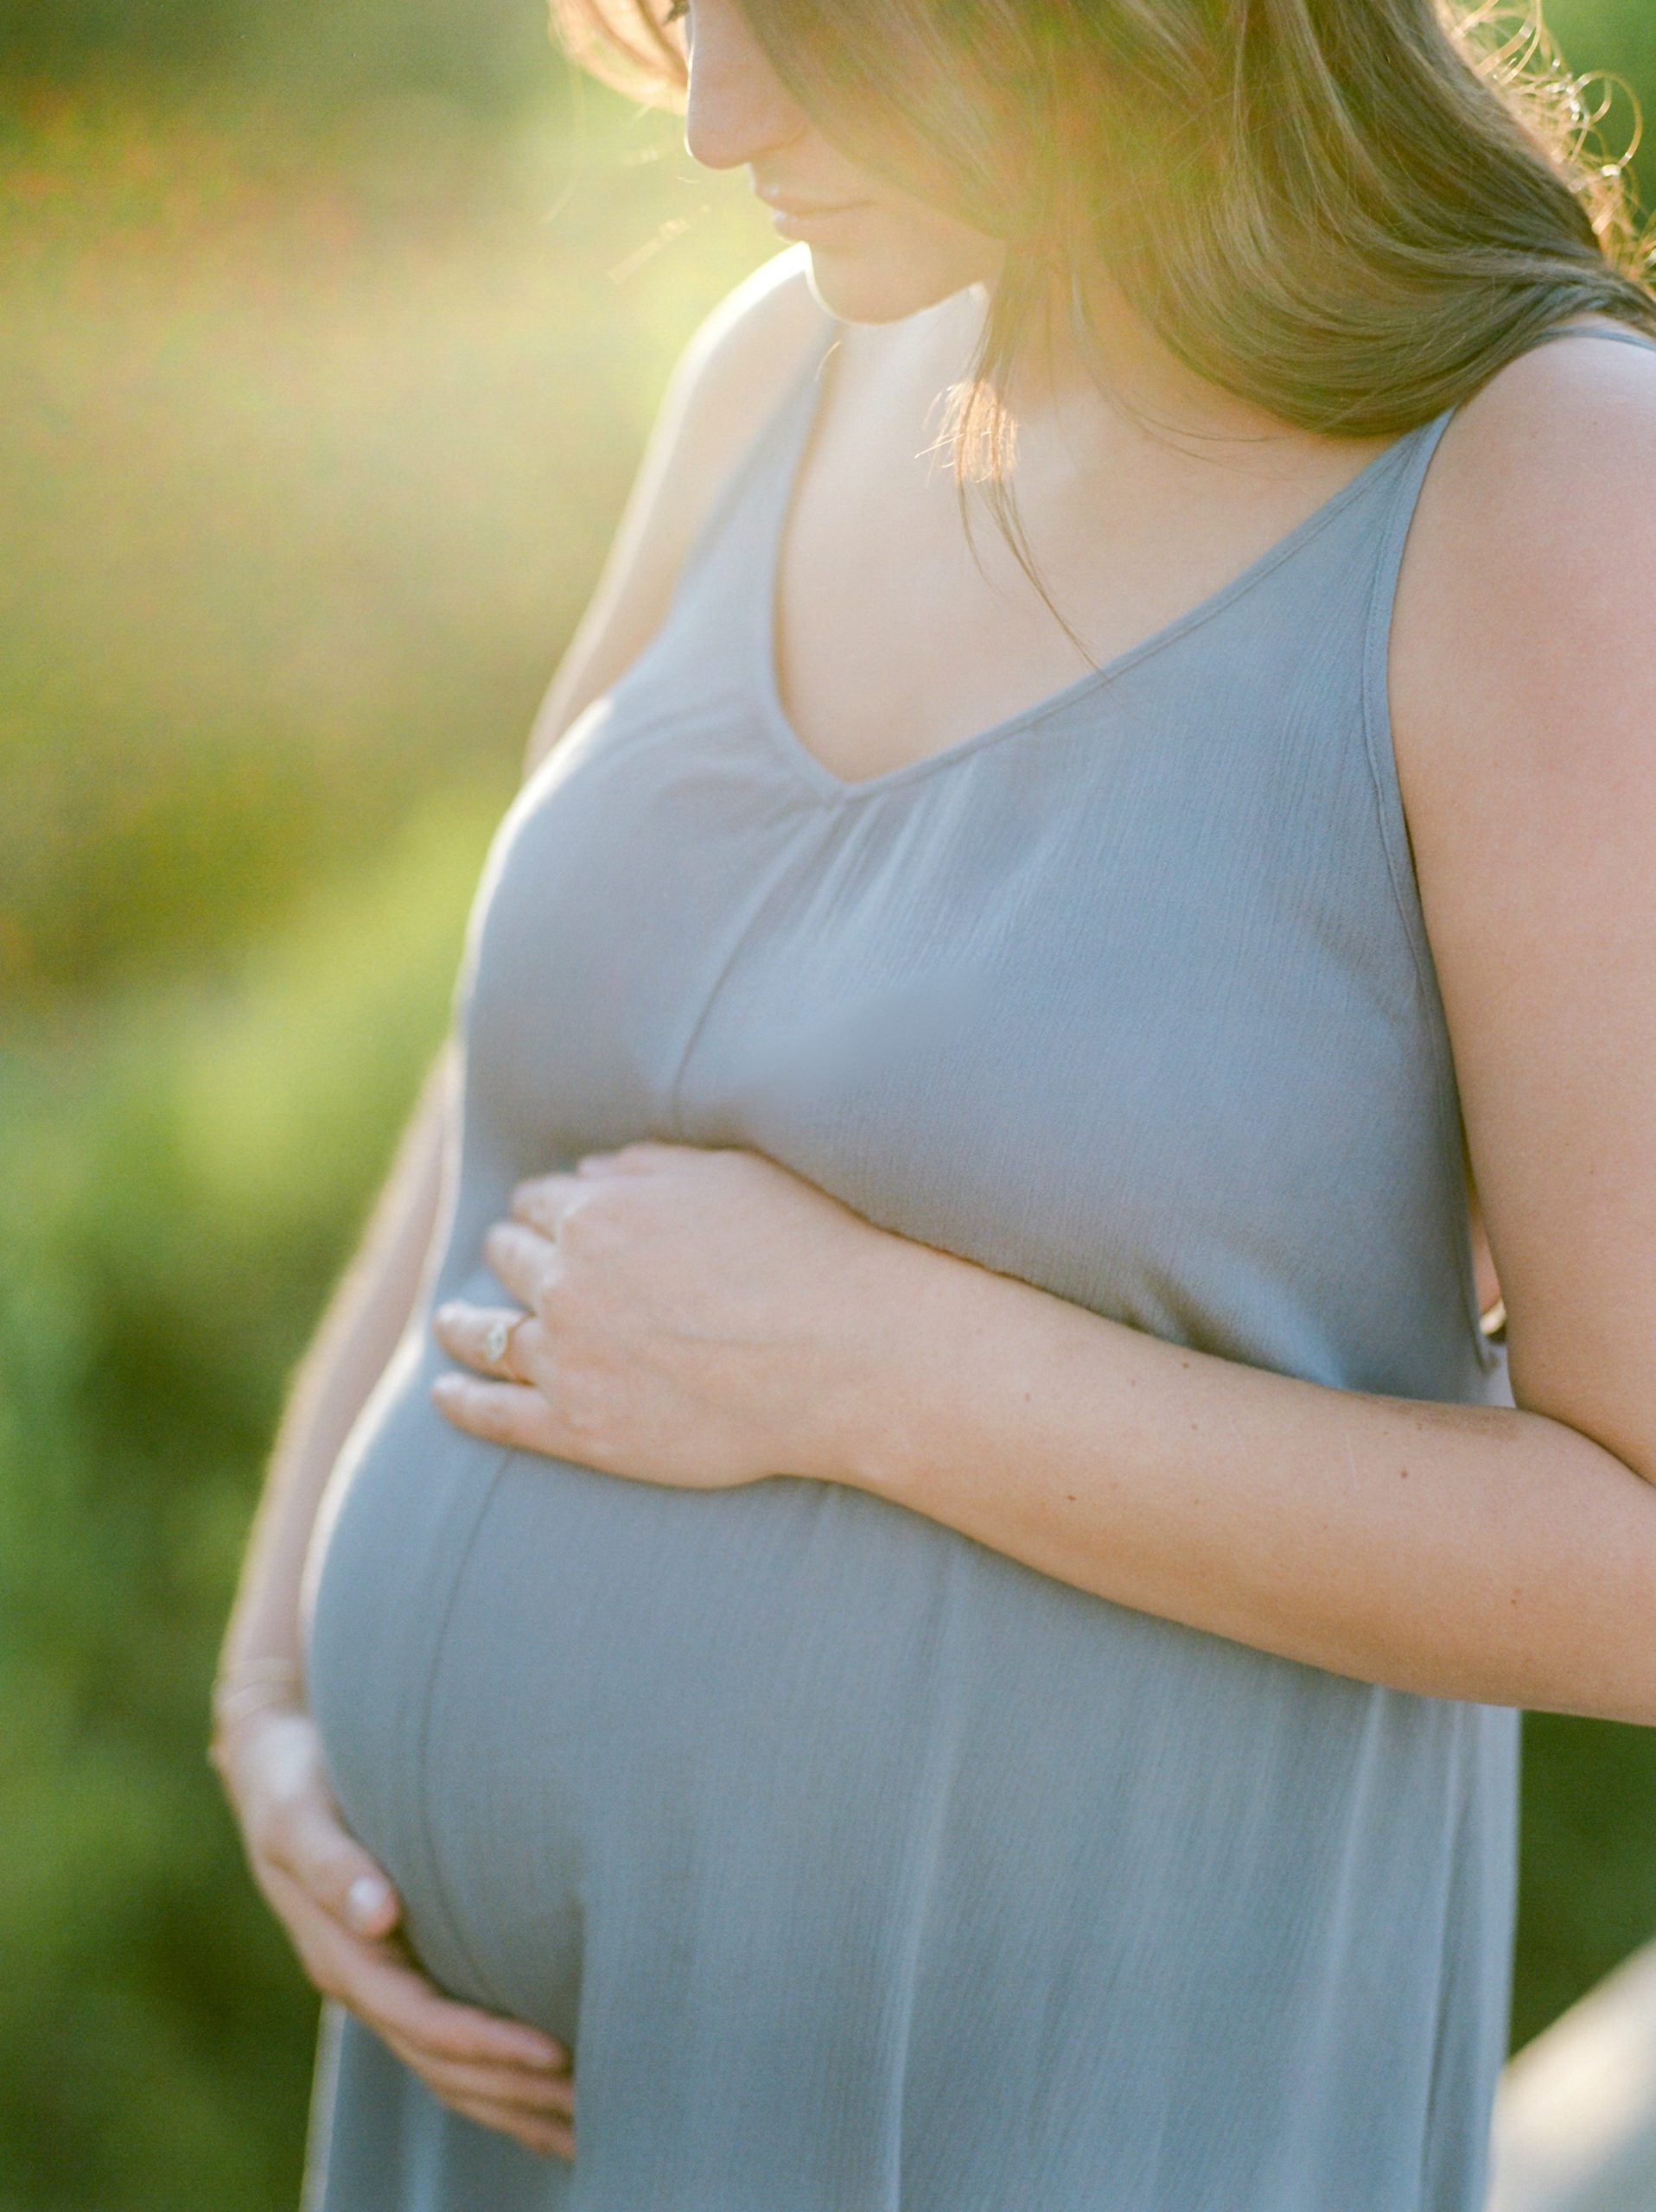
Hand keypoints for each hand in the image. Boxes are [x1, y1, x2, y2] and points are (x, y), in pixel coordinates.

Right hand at [213, 1702, 574, 2158]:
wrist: (273, 1763)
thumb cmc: (297, 1781)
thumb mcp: (299, 1815)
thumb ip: (334, 1865)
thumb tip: (377, 1916)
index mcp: (340, 1955)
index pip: (421, 2021)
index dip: (486, 2045)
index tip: (555, 2055)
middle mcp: (361, 1981)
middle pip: (440, 2064)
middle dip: (514, 2093)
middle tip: (597, 2110)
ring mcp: (379, 1983)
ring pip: (446, 2070)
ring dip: (512, 2104)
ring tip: (586, 2125)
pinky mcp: (399, 1970)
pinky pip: (445, 2046)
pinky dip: (493, 2082)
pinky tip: (542, 2097)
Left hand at [430, 1139, 909, 1488]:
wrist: (846, 1358)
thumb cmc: (807, 1253)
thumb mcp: (732, 1176)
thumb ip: (647, 1166)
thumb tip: (587, 1170)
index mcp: (598, 1212)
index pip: (542, 1202)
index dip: (546, 1208)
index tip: (549, 1218)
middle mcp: (567, 1282)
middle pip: (512, 1258)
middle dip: (512, 1254)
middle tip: (513, 1263)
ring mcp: (568, 1359)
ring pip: (487, 1332)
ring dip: (464, 1322)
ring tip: (451, 1324)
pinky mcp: (580, 1430)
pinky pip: (496, 1414)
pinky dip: (461, 1401)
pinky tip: (444, 1393)